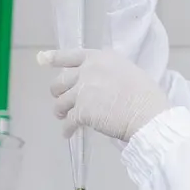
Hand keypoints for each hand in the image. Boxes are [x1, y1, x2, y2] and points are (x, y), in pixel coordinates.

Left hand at [39, 49, 170, 141]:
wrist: (148, 115)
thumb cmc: (146, 96)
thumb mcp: (128, 72)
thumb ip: (109, 72)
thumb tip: (99, 82)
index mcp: (100, 58)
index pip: (70, 55)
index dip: (54, 58)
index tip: (41, 59)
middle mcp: (88, 70)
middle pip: (60, 81)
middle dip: (58, 92)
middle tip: (63, 101)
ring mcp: (83, 90)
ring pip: (60, 102)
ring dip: (61, 111)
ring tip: (65, 118)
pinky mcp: (82, 111)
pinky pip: (68, 121)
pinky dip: (67, 129)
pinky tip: (69, 134)